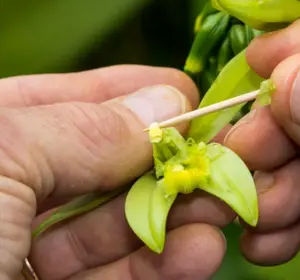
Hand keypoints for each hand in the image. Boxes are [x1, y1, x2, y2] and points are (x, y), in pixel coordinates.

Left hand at [0, 65, 234, 279]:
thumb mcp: (3, 155)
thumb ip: (84, 128)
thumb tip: (167, 100)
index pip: (64, 103)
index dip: (127, 93)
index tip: (186, 92)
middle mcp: (7, 193)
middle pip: (103, 167)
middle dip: (166, 161)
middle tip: (221, 156)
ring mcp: (28, 252)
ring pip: (118, 224)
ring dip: (178, 213)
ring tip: (224, 204)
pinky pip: (118, 279)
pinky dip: (165, 265)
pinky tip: (202, 250)